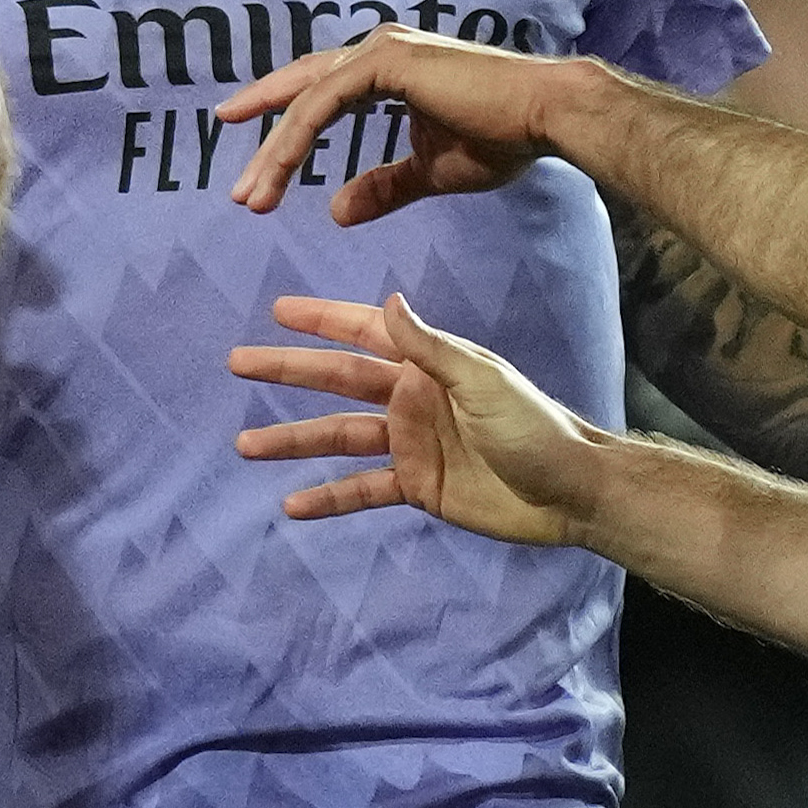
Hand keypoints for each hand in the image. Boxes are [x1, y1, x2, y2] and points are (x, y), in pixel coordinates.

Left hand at [220, 23, 583, 224]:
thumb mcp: (429, 172)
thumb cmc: (502, 139)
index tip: (249, 153)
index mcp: (389, 67)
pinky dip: (296, 141)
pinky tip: (279, 174)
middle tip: (238, 186)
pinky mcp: (386, 62)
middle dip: (263, 138)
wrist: (546, 120)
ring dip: (274, 153)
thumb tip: (336, 212)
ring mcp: (380, 50)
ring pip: (306, 103)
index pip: (319, 91)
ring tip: (250, 198)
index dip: (282, 118)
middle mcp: (379, 49)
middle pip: (301, 91)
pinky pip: (323, 105)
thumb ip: (383, 187)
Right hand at [225, 292, 600, 544]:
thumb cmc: (535, 428)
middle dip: (288, 371)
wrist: (570, 492)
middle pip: (336, 383)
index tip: (278, 311)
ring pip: (338, 438)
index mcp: (428, 367)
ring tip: (245, 446)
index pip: (365, 334)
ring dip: (292, 441)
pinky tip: (292, 505)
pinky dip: (328, 498)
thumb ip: (430, 347)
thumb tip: (390, 302)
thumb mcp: (482, 381)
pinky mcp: (415, 486)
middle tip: (238, 363)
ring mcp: (409, 444)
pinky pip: (360, 490)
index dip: (322, 320)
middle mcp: (411, 400)